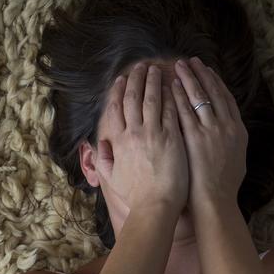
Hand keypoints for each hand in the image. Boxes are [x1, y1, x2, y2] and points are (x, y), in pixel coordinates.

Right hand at [95, 62, 188, 214]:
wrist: (154, 206)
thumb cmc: (135, 196)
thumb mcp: (112, 178)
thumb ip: (103, 159)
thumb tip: (99, 144)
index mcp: (119, 142)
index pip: (116, 109)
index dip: (118, 91)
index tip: (121, 79)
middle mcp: (134, 134)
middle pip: (133, 98)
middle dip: (137, 79)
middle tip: (141, 66)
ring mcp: (154, 134)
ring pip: (152, 100)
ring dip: (154, 82)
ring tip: (157, 69)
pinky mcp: (172, 138)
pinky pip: (171, 110)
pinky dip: (171, 96)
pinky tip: (174, 85)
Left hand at [172, 57, 247, 212]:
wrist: (215, 201)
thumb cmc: (223, 188)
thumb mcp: (237, 160)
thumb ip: (231, 143)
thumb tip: (229, 134)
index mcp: (238, 130)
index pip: (227, 99)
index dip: (216, 83)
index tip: (208, 71)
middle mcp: (226, 126)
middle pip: (213, 92)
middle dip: (201, 74)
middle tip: (191, 61)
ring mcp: (209, 131)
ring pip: (198, 97)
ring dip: (188, 79)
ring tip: (178, 66)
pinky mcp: (193, 137)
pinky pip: (184, 111)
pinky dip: (178, 96)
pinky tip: (170, 86)